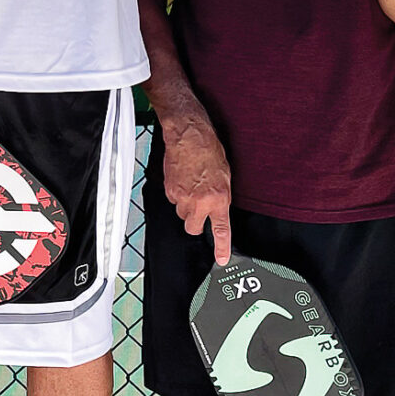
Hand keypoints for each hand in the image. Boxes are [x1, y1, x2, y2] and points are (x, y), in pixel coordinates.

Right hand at [161, 119, 232, 263]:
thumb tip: (218, 208)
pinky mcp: (169, 190)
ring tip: (192, 186)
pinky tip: (184, 180)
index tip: (222, 260)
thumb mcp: (225, 176)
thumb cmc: (209, 150)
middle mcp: (199, 202)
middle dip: (195, 221)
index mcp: (218, 199)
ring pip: (182, 213)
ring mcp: (181, 197)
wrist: (188, 136)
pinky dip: (178, 194)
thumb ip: (221, 197)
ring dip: (187, 206)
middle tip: (199, 208)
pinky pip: (173, 200)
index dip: (221, 248)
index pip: (220, 230)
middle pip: (192, 227)